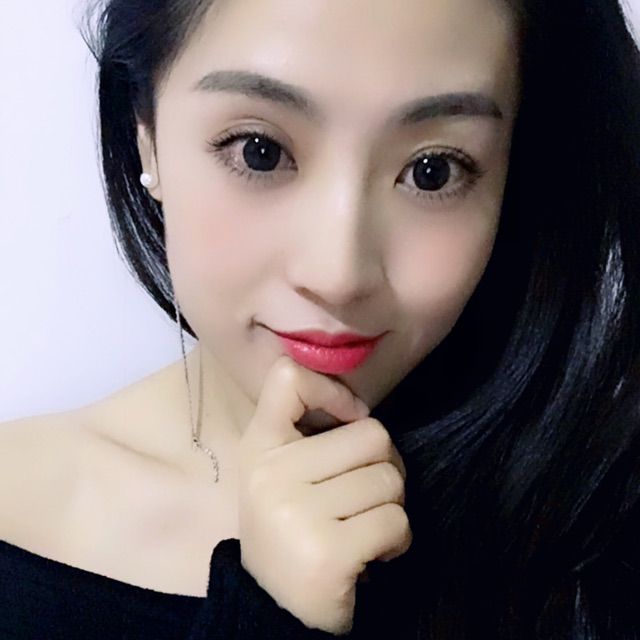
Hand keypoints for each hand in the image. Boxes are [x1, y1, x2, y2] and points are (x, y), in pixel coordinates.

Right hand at [237, 355, 411, 634]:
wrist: (275, 608)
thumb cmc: (290, 528)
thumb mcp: (283, 472)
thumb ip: (311, 434)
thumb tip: (361, 410)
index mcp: (259, 447)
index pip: (288, 379)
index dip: (333, 391)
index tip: (348, 419)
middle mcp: (272, 474)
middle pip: (372, 435)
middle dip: (383, 465)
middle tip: (364, 494)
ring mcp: (297, 514)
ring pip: (389, 479)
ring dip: (391, 505)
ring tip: (364, 526)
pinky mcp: (328, 553)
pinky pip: (395, 521)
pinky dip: (398, 538)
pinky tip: (374, 553)